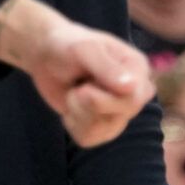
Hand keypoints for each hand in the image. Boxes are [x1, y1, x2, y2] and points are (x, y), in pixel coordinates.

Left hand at [26, 15, 152, 146]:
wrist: (46, 54)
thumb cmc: (68, 45)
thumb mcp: (85, 50)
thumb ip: (107, 68)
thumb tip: (132, 88)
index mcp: (138, 69)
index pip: (135, 98)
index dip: (106, 100)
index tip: (82, 88)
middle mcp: (134, 91)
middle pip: (124, 115)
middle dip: (91, 105)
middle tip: (77, 89)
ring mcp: (119, 110)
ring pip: (106, 131)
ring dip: (79, 114)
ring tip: (74, 94)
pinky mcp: (101, 125)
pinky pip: (91, 139)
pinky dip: (73, 125)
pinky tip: (71, 107)